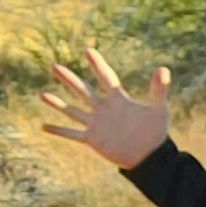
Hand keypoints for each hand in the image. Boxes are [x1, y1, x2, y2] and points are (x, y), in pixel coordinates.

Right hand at [41, 47, 172, 169]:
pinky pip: (72, 134)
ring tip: (42, 94)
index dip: (97, 64)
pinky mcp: (93, 139)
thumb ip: (159, 90)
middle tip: (54, 66)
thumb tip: (163, 69)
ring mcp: (97, 124)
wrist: (149, 157)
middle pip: (83, 91)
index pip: (105, 77)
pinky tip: (43, 126)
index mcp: (118, 99)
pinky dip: (58, 131)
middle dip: (69, 79)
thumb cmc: (155, 132)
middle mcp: (104, 109)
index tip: (87, 50)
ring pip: (73, 111)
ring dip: (58, 103)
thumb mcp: (158, 109)